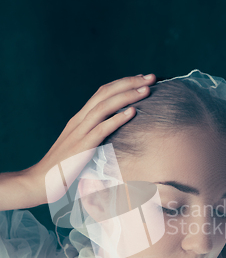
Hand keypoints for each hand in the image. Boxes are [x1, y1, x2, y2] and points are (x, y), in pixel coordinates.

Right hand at [26, 74, 155, 204]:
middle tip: (152, 77)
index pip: (102, 92)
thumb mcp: (82, 145)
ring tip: (146, 90)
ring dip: (127, 96)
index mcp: (80, 118)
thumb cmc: (65, 166)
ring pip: (104, 106)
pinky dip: (117, 119)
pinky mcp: (82, 147)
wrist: (42, 180)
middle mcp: (79, 120)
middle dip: (130, 83)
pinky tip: (132, 113)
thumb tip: (115, 135)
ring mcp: (80, 132)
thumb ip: (95, 136)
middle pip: (105, 93)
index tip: (142, 78)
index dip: (123, 83)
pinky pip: (101, 129)